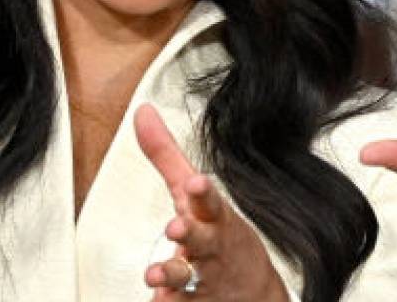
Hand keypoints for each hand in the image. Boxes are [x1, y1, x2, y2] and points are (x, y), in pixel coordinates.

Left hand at [134, 104, 288, 301]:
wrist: (253, 294)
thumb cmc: (219, 235)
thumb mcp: (194, 195)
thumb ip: (167, 157)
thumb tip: (142, 113)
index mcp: (215, 218)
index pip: (212, 202)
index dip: (205, 194)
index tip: (197, 183)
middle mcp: (213, 248)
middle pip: (205, 239)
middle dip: (192, 233)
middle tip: (176, 228)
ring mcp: (207, 280)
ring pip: (191, 278)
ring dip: (173, 274)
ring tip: (155, 275)